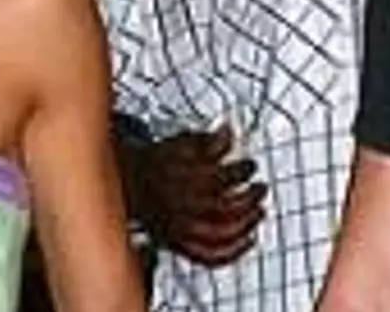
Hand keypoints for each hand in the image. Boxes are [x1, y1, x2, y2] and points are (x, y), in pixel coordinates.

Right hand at [126, 124, 266, 265]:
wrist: (129, 183)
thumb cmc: (159, 162)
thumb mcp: (180, 144)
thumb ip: (206, 141)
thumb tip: (228, 132)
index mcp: (178, 181)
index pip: (217, 180)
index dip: (239, 172)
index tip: (251, 166)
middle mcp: (178, 207)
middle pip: (222, 208)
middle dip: (248, 198)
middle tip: (260, 188)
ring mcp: (178, 229)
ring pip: (219, 234)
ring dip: (246, 223)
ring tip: (259, 210)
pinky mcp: (178, 245)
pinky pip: (208, 256)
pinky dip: (233, 251)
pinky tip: (250, 239)